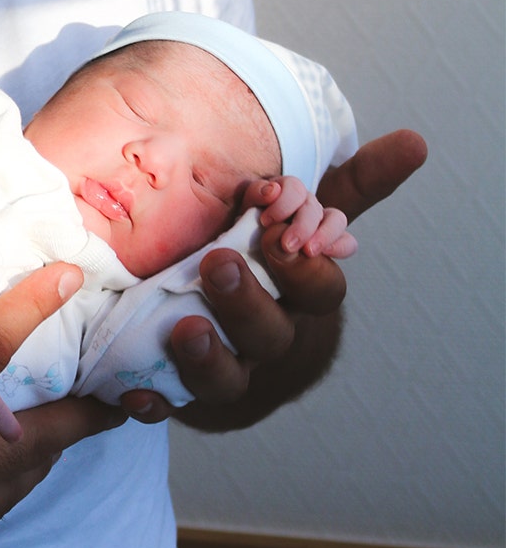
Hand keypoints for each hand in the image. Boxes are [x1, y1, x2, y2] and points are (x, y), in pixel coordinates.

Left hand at [121, 129, 426, 426]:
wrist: (233, 332)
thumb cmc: (271, 267)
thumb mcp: (302, 223)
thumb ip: (348, 188)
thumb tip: (414, 141)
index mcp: (299, 300)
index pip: (319, 290)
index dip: (304, 268)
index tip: (281, 236)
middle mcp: (269, 340)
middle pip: (270, 334)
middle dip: (247, 302)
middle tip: (218, 265)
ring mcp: (228, 372)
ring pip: (226, 379)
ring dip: (206, 358)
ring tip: (184, 328)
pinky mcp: (182, 393)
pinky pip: (168, 407)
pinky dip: (152, 404)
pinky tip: (134, 394)